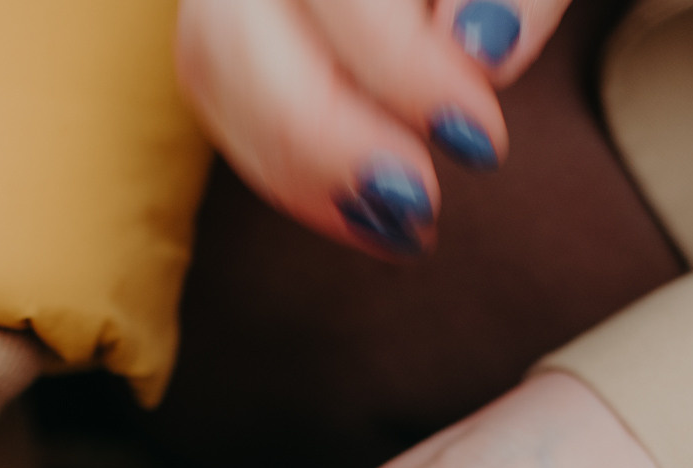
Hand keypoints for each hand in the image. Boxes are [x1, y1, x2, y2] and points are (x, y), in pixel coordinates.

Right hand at [176, 0, 567, 257]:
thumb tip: (482, 49)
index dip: (405, 73)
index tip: (478, 140)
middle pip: (235, 35)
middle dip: (329, 139)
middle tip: (418, 201)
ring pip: (210, 69)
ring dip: (299, 170)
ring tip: (396, 223)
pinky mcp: (218, 14)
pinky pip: (214, 93)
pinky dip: (282, 165)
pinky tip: (359, 207)